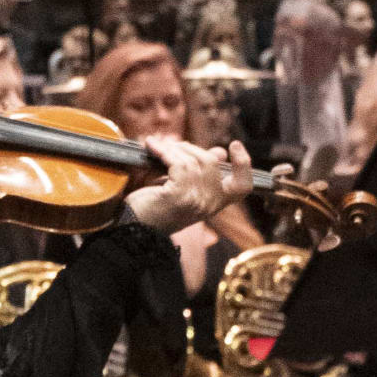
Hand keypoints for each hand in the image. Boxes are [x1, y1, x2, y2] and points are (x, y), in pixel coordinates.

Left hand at [122, 130, 253, 237]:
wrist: (133, 231)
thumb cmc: (155, 208)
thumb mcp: (184, 190)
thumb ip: (201, 172)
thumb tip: (220, 152)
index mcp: (215, 204)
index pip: (242, 186)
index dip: (244, 164)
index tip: (234, 145)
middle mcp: (210, 204)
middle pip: (211, 163)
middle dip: (189, 148)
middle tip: (170, 146)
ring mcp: (197, 200)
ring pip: (193, 161)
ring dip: (172, 148)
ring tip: (157, 145)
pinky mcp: (180, 196)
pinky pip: (177, 163)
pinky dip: (163, 151)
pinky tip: (151, 147)